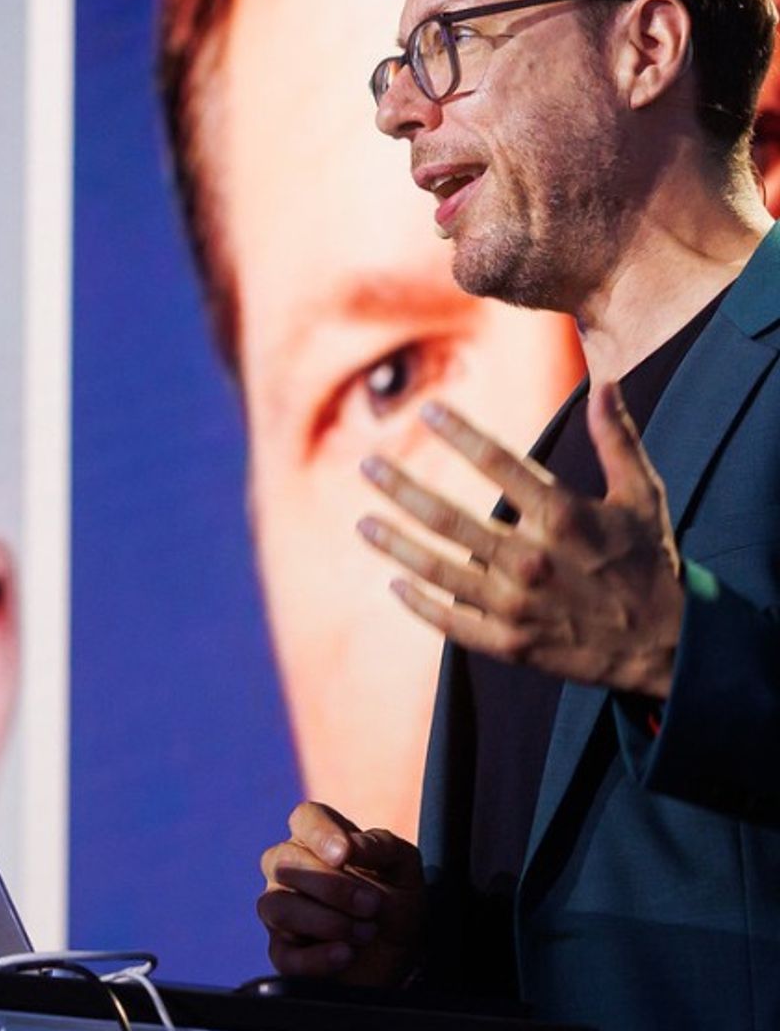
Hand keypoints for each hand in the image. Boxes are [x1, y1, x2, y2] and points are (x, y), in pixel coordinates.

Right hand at [258, 801, 424, 986]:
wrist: (402, 957)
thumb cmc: (396, 904)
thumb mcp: (404, 870)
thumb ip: (382, 846)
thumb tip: (351, 845)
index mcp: (318, 841)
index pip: (304, 818)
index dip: (319, 833)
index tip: (344, 855)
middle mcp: (290, 872)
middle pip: (284, 863)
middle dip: (331, 886)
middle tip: (372, 904)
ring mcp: (281, 912)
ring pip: (278, 907)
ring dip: (328, 921)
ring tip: (366, 932)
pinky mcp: (284, 953)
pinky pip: (284, 955)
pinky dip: (316, 957)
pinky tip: (346, 954)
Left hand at [356, 387, 682, 699]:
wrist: (668, 646)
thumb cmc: (649, 562)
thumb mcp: (643, 496)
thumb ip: (617, 441)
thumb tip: (604, 384)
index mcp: (563, 518)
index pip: (499, 464)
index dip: (460, 434)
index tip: (428, 410)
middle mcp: (531, 560)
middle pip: (448, 517)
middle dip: (401, 488)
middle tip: (367, 465)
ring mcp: (515, 606)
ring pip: (437, 569)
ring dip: (395, 544)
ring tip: (363, 522)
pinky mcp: (509, 643)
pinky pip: (450, 623)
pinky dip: (420, 604)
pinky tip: (395, 584)